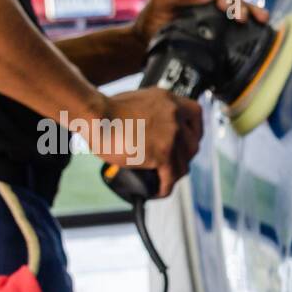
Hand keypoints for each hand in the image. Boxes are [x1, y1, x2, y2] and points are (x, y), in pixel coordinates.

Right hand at [89, 88, 203, 198]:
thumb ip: (152, 112)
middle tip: (172, 163)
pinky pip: (170, 178)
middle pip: (192, 144)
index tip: (189, 139)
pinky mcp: (163, 155)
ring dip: (174, 175)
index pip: (196, 115)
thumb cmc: (106, 109)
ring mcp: (171, 136)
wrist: (95, 115)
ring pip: (183, 164)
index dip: (195, 130)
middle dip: (184, 157)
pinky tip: (157, 191)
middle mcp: (175, 117)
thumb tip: (151, 128)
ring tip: (163, 179)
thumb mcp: (138, 100)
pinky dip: (164, 188)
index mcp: (169, 101)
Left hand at [130, 0, 268, 47]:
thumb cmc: (152, 21)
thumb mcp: (161, 2)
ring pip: (236, 6)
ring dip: (249, 11)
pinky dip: (249, 23)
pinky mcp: (217, 27)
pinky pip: (235, 22)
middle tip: (242, 17)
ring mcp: (213, 12)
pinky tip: (260, 26)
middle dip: (240, 5)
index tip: (224, 7)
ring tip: (260, 19)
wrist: (146, 44)